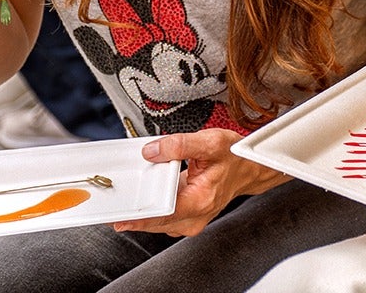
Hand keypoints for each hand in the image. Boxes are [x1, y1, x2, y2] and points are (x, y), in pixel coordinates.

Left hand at [113, 129, 284, 236]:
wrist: (250, 167)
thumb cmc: (235, 157)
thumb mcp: (210, 142)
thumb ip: (179, 144)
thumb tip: (151, 151)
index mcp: (200, 201)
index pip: (163, 215)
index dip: (138, 217)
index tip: (118, 217)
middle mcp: (194, 217)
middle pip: (154, 222)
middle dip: (133, 212)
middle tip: (116, 202)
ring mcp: (190, 220)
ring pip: (155, 223)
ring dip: (140, 212)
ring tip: (128, 198)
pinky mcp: (185, 218)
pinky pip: (161, 219)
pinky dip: (150, 210)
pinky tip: (144, 198)